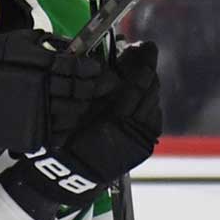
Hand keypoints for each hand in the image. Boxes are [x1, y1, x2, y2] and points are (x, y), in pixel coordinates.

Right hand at [0, 27, 115, 154]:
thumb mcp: (17, 42)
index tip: (100, 69)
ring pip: (74, 113)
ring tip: (89, 102)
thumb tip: (70, 48)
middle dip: (97, 88)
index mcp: (43, 67)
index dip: (94, 70)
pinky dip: (68, 125)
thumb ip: (46, 44)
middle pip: (81, 92)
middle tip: (106, 86)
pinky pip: (58, 131)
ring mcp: (39, 115)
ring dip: (85, 107)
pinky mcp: (31, 133)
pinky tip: (71, 119)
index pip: (79, 69)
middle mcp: (45, 91)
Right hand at [1, 41, 161, 206]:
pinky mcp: (144, 147)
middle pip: (150, 89)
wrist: (72, 174)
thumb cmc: (65, 138)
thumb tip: (115, 64)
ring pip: (154, 103)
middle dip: (147, 70)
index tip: (144, 46)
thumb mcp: (79, 106)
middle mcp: (133, 128)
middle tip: (141, 55)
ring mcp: (142, 139)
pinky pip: (153, 119)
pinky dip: (149, 106)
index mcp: (115, 116)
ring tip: (140, 76)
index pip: (139, 80)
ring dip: (149, 87)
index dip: (143, 60)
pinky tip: (140, 100)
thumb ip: (99, 85)